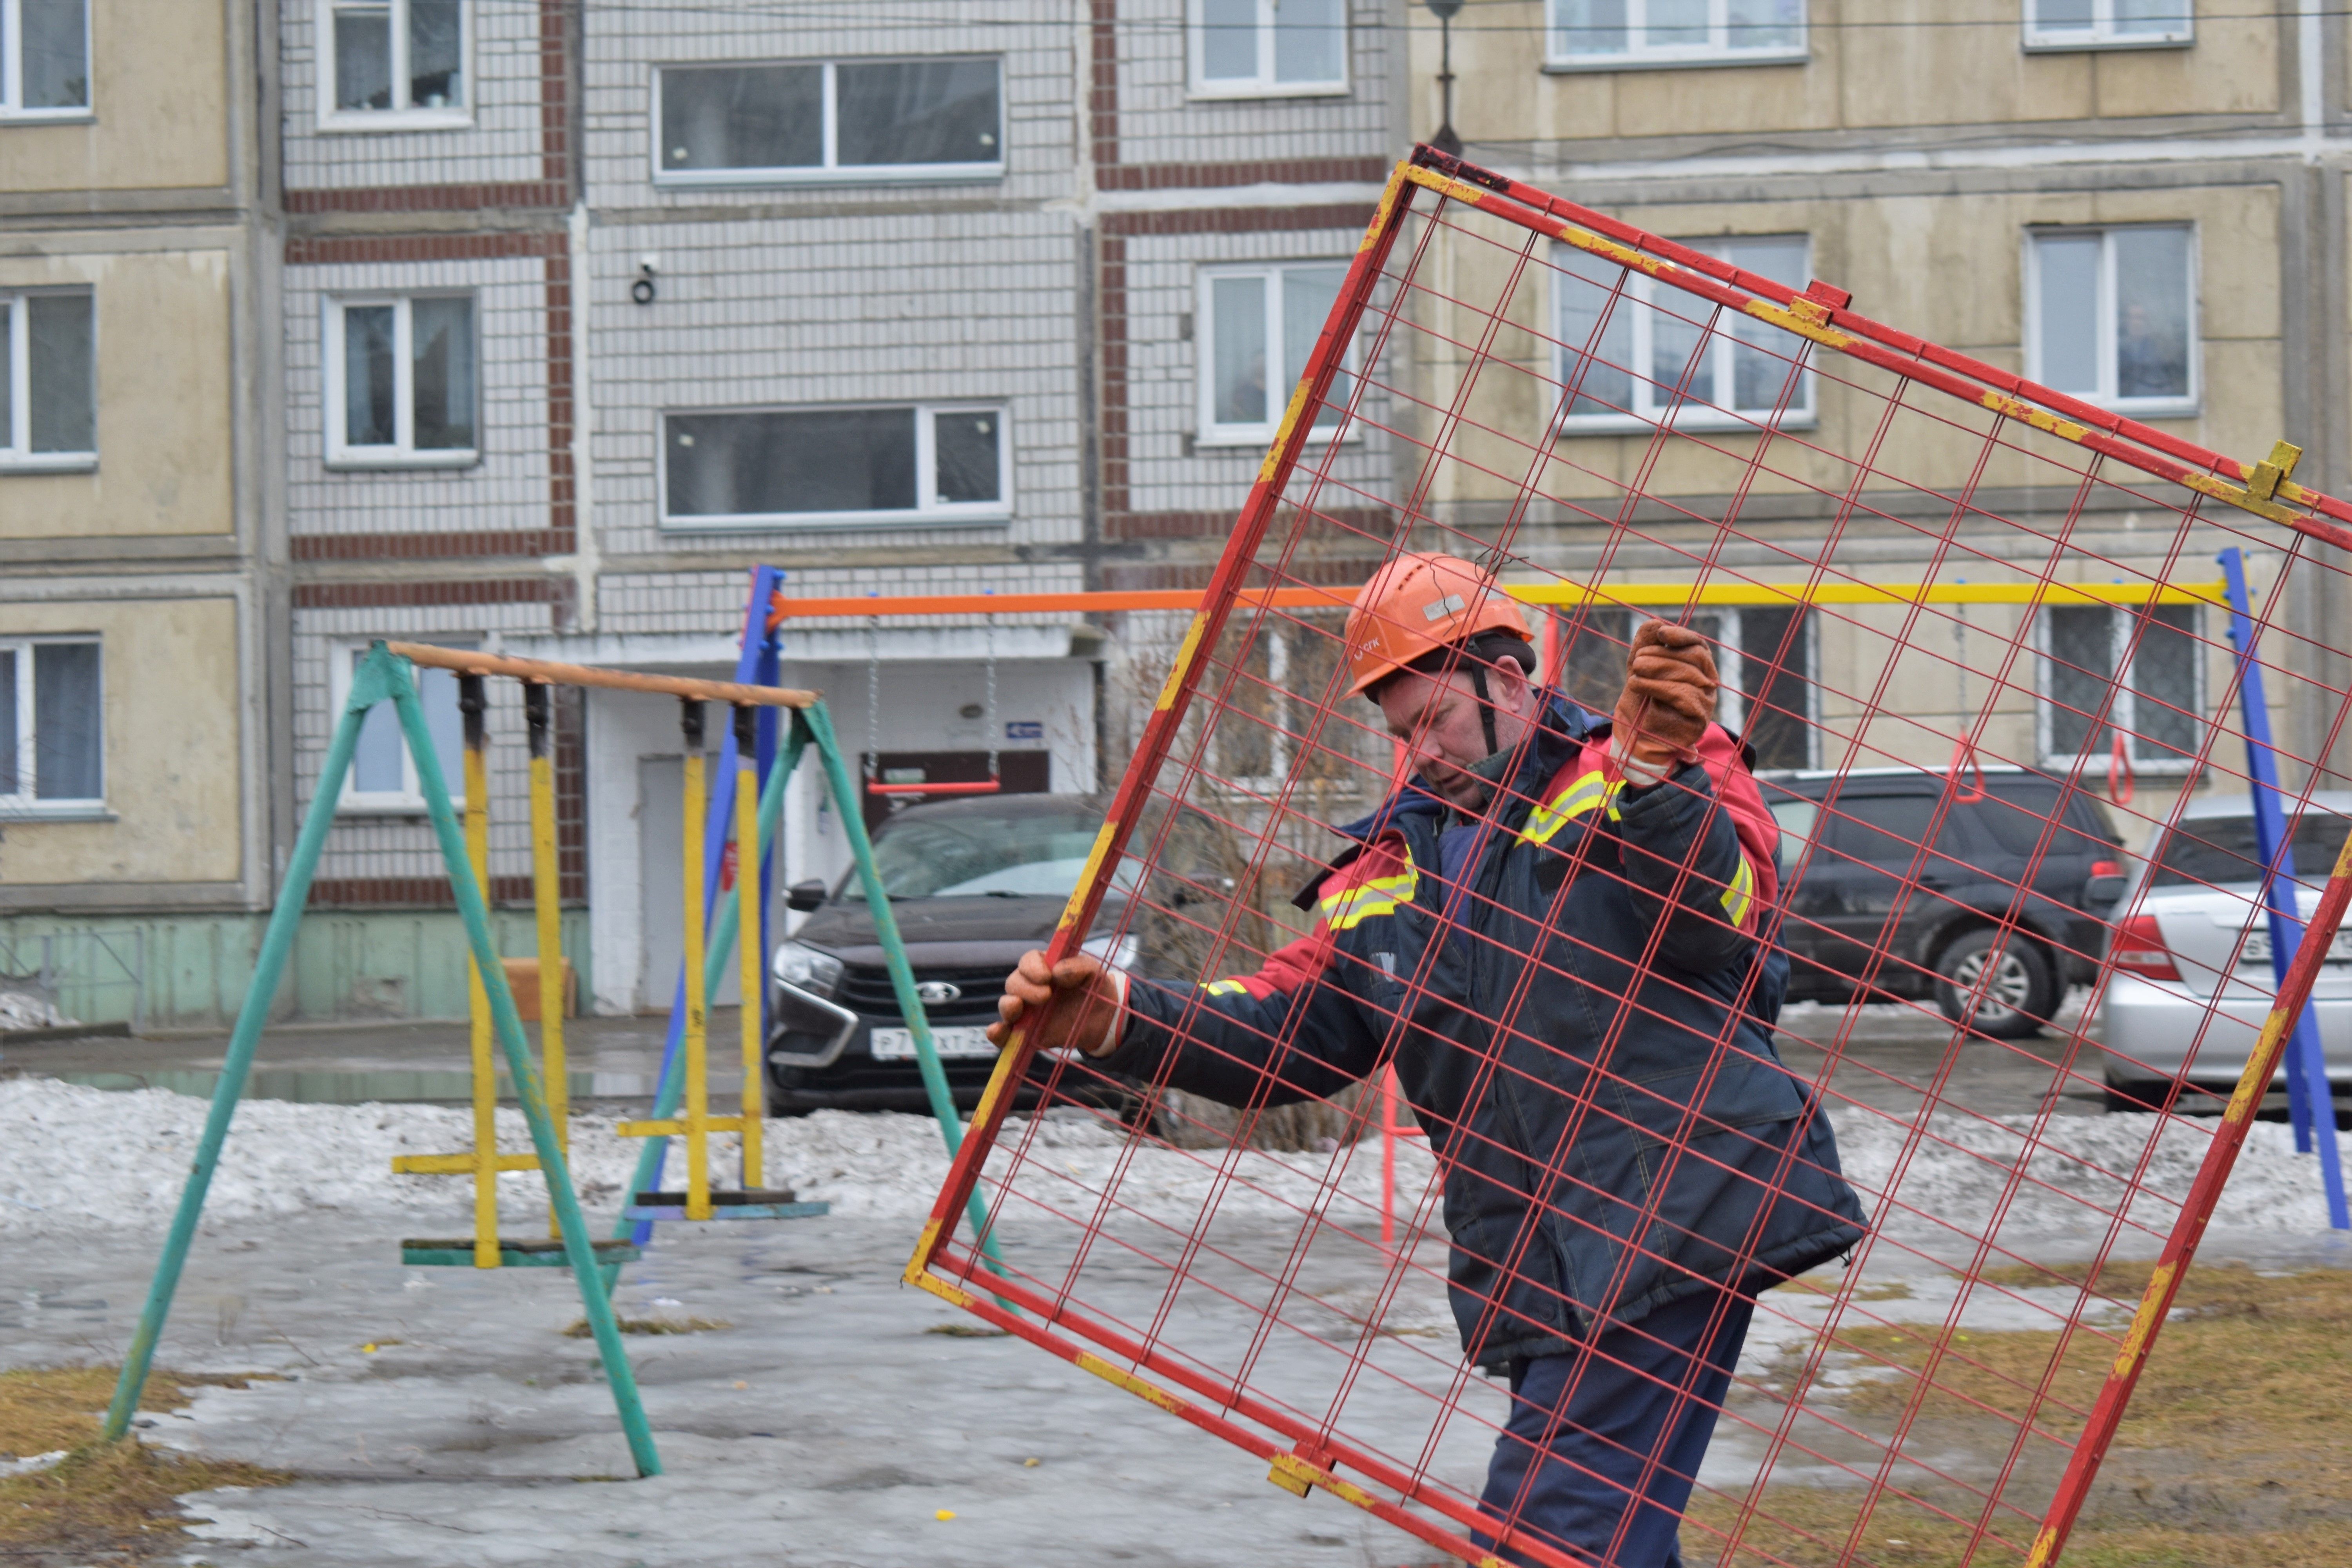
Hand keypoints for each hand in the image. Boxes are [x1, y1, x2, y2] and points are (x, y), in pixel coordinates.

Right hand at [988, 950, 1123, 1054]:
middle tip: (1046, 996)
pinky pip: (1005, 1034)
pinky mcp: (1026, 1033)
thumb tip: (1057, 972)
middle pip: (1014, 982)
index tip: (1047, 977)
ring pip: (1006, 1005)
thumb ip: (1079, 966)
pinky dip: (997, 1033)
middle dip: (1025, 988)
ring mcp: (1026, 1011)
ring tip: (1018, 1007)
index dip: (1032, 967)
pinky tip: (997, 1031)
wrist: (1102, 1020)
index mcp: (1044, 967)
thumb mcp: (1094, 973)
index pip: (1028, 961)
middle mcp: (1030, 987)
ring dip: (1008, 1006)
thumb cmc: (1095, 989)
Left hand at [1613, 619, 1717, 766]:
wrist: (1636, 738)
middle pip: (1694, 657)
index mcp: (1698, 667)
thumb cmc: (1641, 701)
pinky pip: (1684, 696)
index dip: (1682, 635)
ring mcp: (1707, 701)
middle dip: (1663, 655)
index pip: (1698, 644)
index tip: (1662, 632)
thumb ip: (1647, 644)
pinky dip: (1657, 687)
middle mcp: (1708, 682)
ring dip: (1656, 670)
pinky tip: (1638, 685)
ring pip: (1688, 675)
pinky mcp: (1700, 719)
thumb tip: (1655, 624)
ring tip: (1635, 673)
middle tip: (1637, 661)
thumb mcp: (1640, 668)